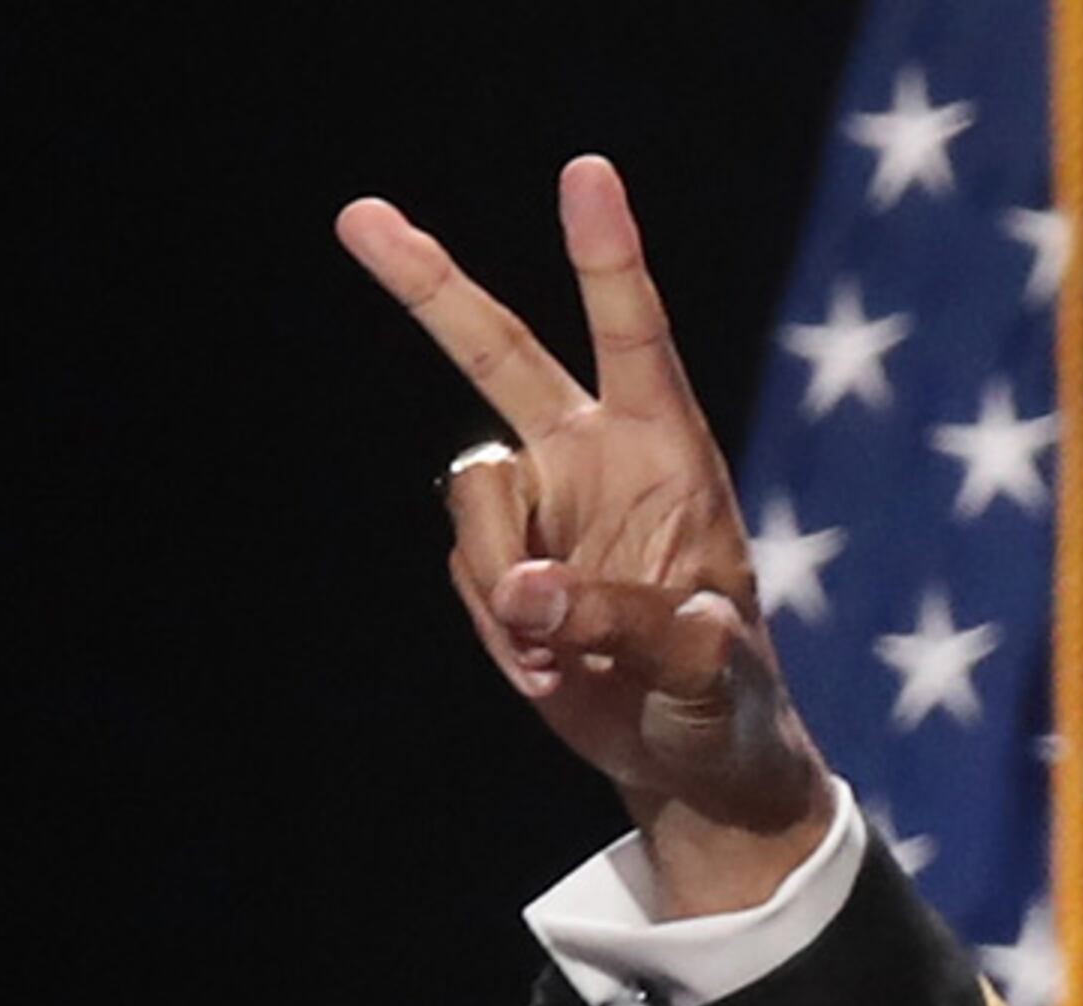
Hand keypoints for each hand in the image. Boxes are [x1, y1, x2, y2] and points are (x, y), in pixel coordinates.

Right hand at [337, 156, 832, 915]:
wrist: (690, 756)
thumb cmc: (725, 698)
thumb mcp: (703, 668)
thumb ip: (622, 622)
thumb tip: (523, 592)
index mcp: (668, 453)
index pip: (633, 337)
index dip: (607, 257)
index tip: (586, 173)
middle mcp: (593, 460)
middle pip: (498, 353)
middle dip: (428, 285)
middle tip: (357, 216)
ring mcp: (537, 510)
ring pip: (471, 496)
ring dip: (502, 575)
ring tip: (567, 650)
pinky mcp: (496, 563)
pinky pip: (465, 570)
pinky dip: (500, 629)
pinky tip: (553, 670)